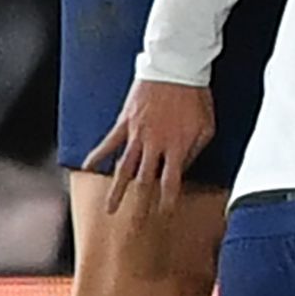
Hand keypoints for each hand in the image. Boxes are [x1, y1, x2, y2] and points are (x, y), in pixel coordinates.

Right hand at [86, 78, 215, 217]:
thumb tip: (185, 168)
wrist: (176, 68)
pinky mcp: (125, 122)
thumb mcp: (206, 127)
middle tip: (134, 227)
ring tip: (110, 210)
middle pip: (144, 182)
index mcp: (177, 148)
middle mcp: (155, 146)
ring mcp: (137, 135)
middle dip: (139, 206)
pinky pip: (109, 143)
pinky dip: (98, 156)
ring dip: (117, 191)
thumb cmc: (196, 96)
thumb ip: (195, 150)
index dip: (167, 202)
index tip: (163, 216)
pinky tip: (87, 169)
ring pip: (124, 168)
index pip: (171, 183)